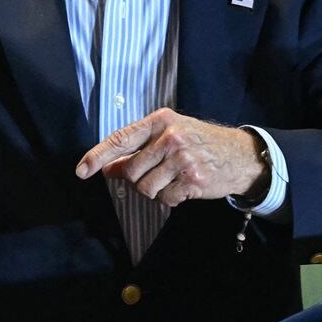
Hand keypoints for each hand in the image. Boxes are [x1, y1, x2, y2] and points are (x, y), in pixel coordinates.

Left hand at [74, 107, 268, 206]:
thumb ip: (138, 148)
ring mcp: (182, 159)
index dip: (98, 155)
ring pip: (145, 188)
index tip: (82, 170)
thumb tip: (107, 168)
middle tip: (154, 175)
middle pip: (131, 171)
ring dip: (154, 191)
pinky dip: (170, 199)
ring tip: (171, 180)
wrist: (240, 154)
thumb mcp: (168, 134)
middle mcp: (170, 137)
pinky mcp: (193, 180)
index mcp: (160, 121)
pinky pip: (165, 199)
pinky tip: (183, 187)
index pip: (120, 138)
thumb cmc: (199, 143)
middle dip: (137, 179)